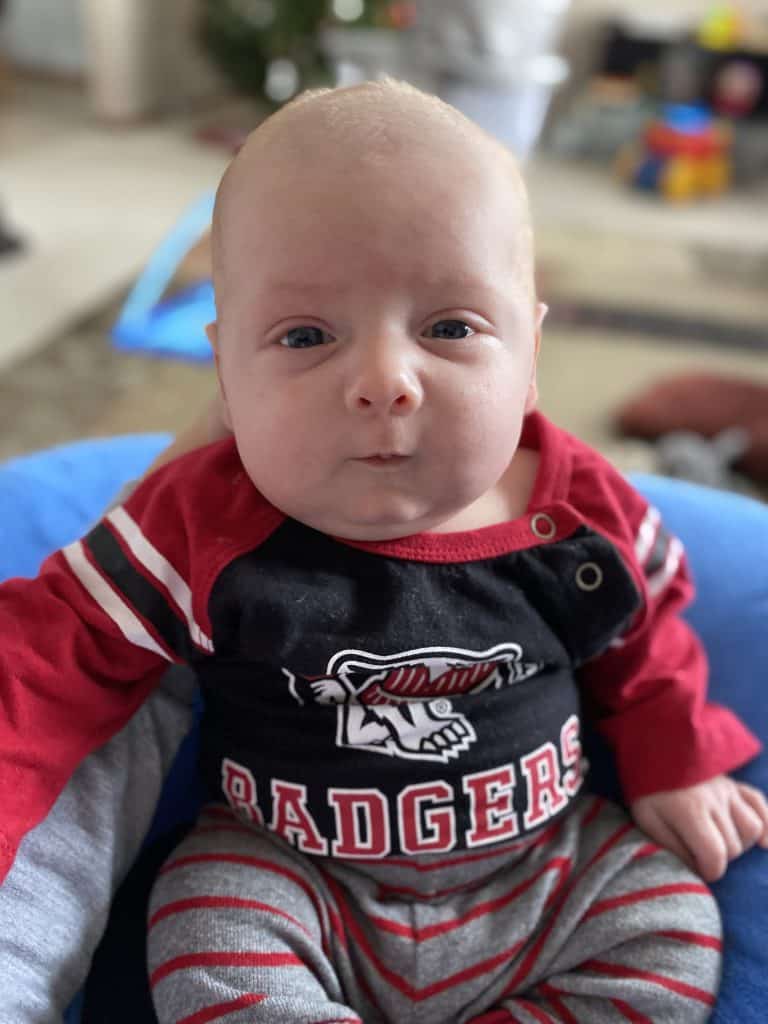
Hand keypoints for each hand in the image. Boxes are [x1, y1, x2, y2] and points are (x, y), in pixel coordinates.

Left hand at [630, 775, 767, 881]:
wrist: (651, 749)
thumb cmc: (646, 789)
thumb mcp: (648, 820)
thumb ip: (673, 847)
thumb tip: (698, 870)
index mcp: (691, 812)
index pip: (716, 857)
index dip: (708, 871)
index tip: (696, 869)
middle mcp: (715, 800)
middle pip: (734, 846)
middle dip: (718, 857)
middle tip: (698, 852)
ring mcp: (727, 789)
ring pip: (752, 828)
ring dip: (738, 841)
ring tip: (718, 841)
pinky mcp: (733, 783)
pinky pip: (758, 803)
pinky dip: (765, 823)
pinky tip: (762, 841)